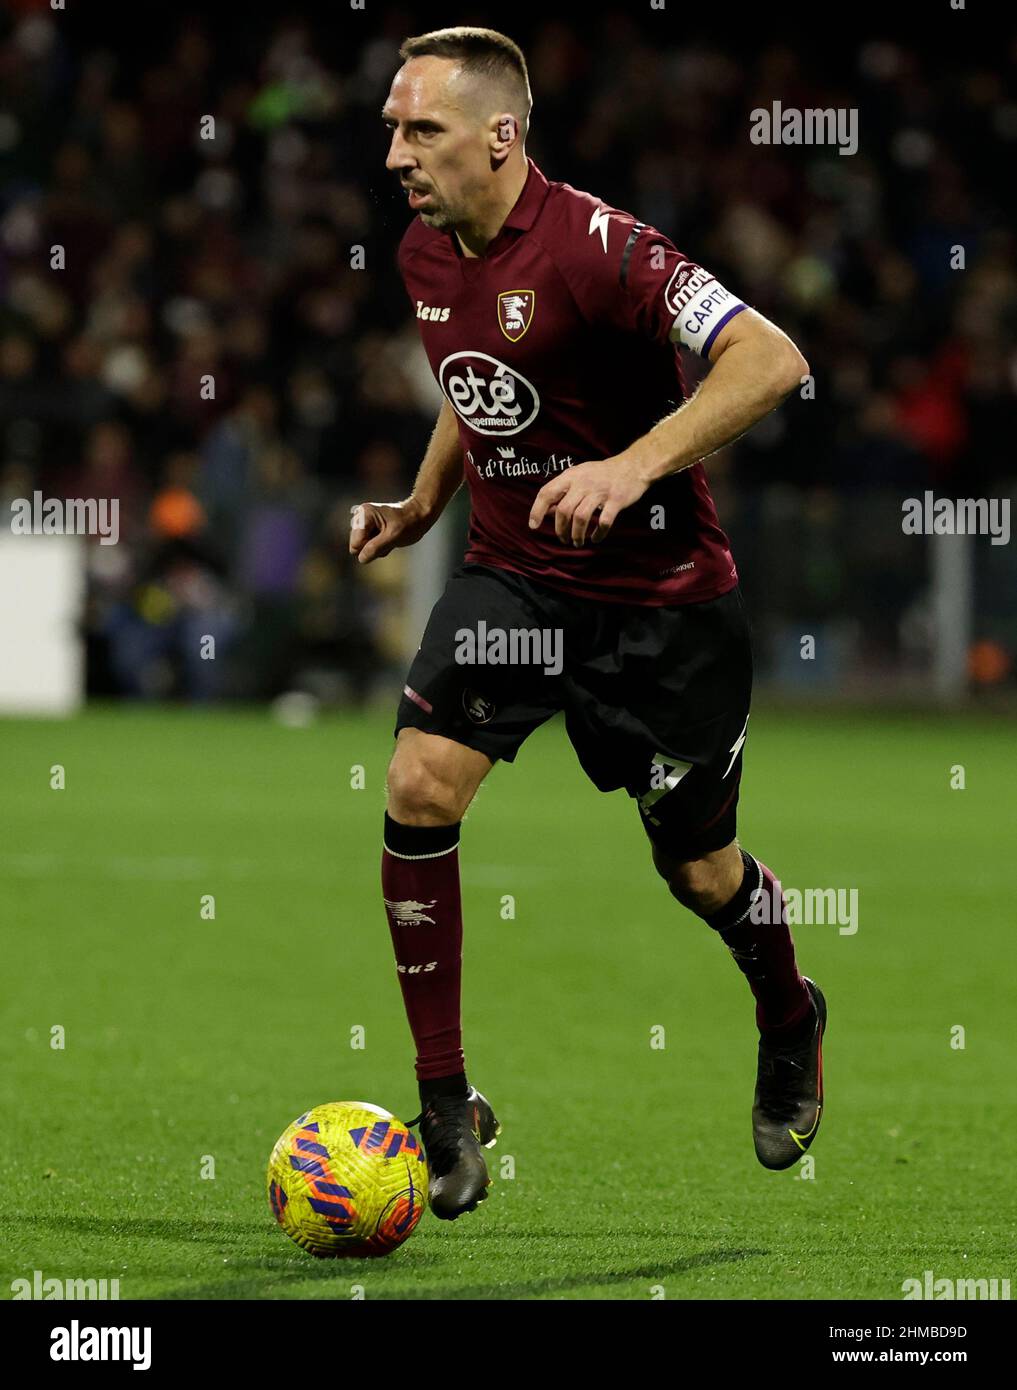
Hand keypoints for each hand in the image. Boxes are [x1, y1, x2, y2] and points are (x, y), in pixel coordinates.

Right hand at [349, 497, 430, 563]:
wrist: (419, 515)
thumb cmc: (409, 523)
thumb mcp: (393, 537)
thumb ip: (375, 548)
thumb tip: (361, 558)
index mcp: (364, 514)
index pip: (355, 544)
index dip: (370, 547)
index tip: (385, 539)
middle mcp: (359, 516)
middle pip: (357, 545)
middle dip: (373, 547)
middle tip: (388, 538)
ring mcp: (363, 522)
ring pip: (362, 547)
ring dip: (377, 547)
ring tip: (390, 537)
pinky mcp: (368, 528)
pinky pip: (368, 545)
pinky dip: (379, 545)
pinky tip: (388, 536)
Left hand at [527, 457, 649, 545]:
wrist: (633, 466)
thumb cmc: (602, 474)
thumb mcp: (579, 476)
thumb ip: (562, 491)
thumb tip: (546, 511)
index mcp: (571, 476)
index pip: (547, 492)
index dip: (537, 510)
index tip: (533, 525)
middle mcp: (583, 483)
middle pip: (563, 509)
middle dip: (561, 529)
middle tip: (564, 539)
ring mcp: (600, 492)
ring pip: (581, 517)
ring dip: (577, 534)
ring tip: (577, 542)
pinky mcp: (616, 501)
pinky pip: (604, 521)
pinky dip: (598, 533)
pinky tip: (596, 538)